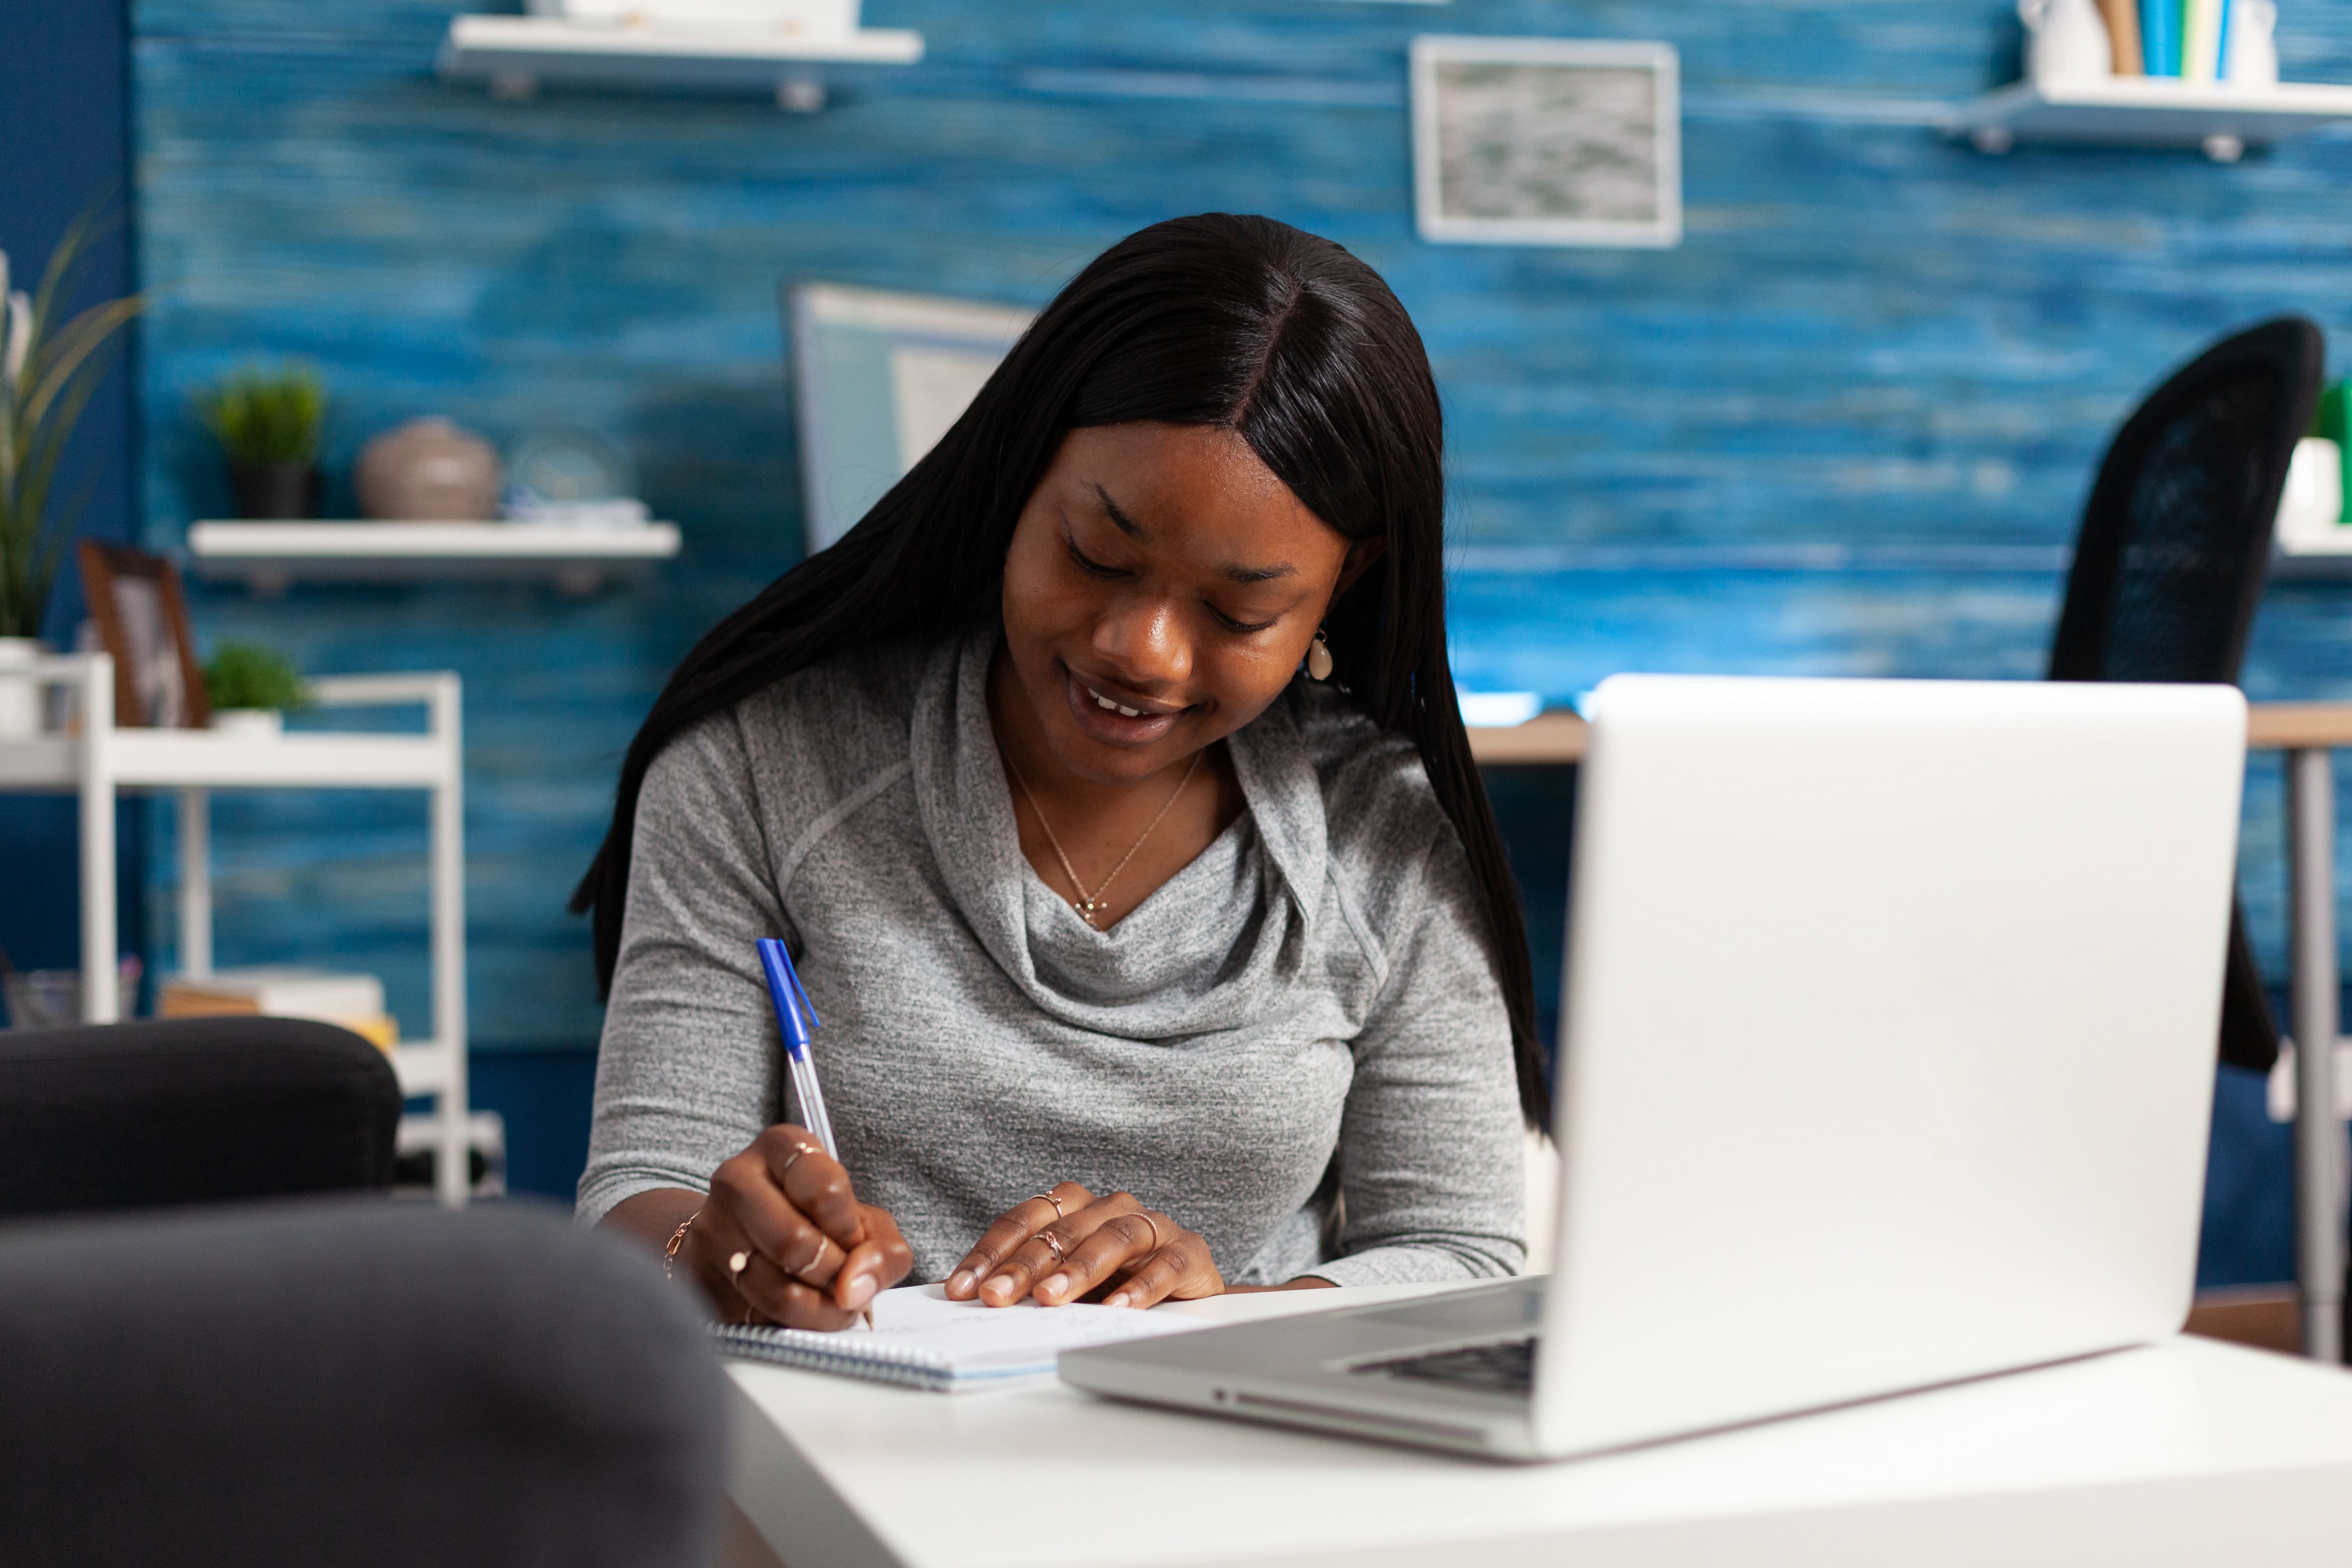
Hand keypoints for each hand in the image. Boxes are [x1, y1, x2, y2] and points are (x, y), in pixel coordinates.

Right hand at [685, 1124, 912, 1328]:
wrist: (745, 1237)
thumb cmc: (814, 1222)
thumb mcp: (864, 1223)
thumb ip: (881, 1250)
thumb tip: (854, 1288)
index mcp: (783, 1147)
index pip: (825, 1190)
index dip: (849, 1230)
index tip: (852, 1243)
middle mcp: (737, 1178)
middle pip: (795, 1242)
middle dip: (833, 1275)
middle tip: (845, 1285)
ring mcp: (711, 1226)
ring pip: (774, 1287)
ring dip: (817, 1310)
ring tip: (830, 1305)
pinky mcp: (696, 1273)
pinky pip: (753, 1315)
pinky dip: (789, 1325)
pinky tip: (799, 1313)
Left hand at [943, 1181, 1222, 1308]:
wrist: (1187, 1292)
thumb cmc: (1115, 1283)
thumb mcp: (1064, 1282)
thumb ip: (1024, 1284)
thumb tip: (963, 1299)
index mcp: (1075, 1206)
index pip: (1024, 1220)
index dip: (989, 1253)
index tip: (961, 1289)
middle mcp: (1111, 1207)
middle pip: (1062, 1229)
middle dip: (1024, 1265)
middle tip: (996, 1297)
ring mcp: (1152, 1225)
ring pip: (1112, 1237)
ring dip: (1078, 1269)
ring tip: (1051, 1299)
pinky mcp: (1188, 1250)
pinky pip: (1164, 1263)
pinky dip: (1141, 1285)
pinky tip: (1118, 1307)